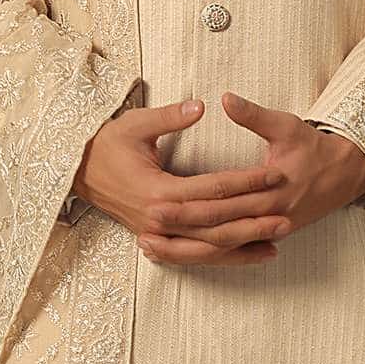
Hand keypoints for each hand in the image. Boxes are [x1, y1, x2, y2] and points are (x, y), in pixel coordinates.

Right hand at [72, 96, 293, 264]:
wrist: (77, 171)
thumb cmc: (107, 145)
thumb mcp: (136, 124)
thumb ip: (170, 117)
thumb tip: (201, 106)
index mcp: (159, 190)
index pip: (214, 188)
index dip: (247, 182)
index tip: (275, 174)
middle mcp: (160, 219)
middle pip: (217, 223)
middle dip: (254, 219)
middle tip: (288, 214)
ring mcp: (159, 234)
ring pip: (211, 246)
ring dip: (246, 243)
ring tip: (279, 238)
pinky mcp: (159, 240)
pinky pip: (199, 255)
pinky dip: (228, 257)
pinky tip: (255, 254)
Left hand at [130, 91, 364, 265]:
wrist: (347, 172)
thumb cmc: (314, 146)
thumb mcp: (286, 125)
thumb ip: (253, 115)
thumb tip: (225, 99)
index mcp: (271, 189)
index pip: (221, 201)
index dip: (188, 204)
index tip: (158, 201)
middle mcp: (269, 216)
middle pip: (217, 229)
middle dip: (180, 230)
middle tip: (145, 227)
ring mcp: (270, 230)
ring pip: (223, 247)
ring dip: (187, 250)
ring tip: (152, 249)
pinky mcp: (270, 235)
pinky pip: (235, 250)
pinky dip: (207, 255)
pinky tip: (182, 255)